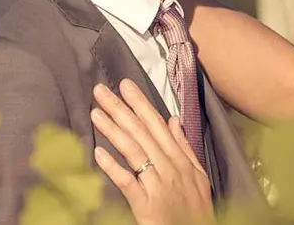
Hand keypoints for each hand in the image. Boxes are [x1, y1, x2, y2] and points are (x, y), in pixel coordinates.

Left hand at [92, 80, 213, 224]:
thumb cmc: (195, 208)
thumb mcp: (197, 174)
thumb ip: (183, 146)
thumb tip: (173, 120)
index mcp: (179, 158)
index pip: (156, 124)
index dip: (140, 103)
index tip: (125, 86)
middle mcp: (169, 167)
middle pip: (141, 132)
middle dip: (121, 109)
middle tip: (101, 90)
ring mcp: (158, 185)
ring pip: (134, 151)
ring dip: (114, 130)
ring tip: (96, 112)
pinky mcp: (147, 205)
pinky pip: (129, 183)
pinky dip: (114, 168)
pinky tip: (98, 154)